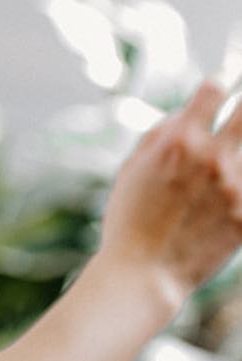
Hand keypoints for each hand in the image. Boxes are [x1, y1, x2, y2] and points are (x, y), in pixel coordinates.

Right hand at [98, 82, 241, 313]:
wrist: (145, 273)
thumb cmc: (130, 217)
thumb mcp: (133, 165)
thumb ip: (162, 134)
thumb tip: (188, 112)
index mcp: (180, 140)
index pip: (215, 89)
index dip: (217, 87)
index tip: (218, 93)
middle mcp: (213, 158)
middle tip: (239, 118)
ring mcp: (236, 188)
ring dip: (238, 153)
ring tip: (223, 166)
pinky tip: (228, 189)